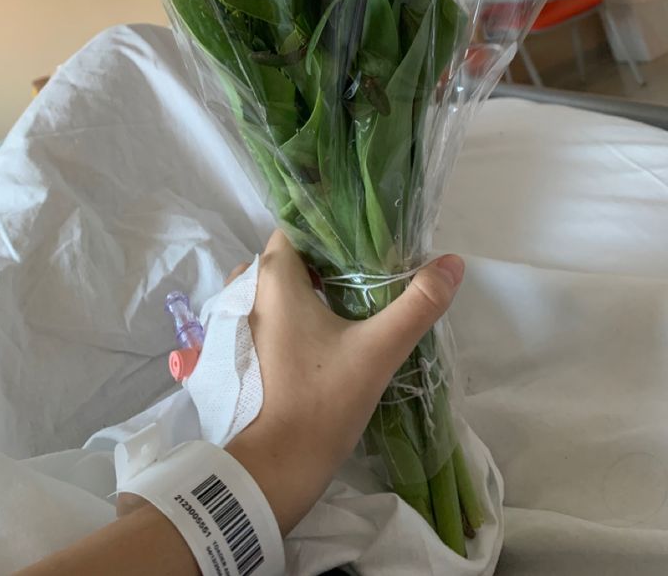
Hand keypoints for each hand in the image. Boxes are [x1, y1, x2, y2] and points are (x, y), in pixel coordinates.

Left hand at [225, 230, 463, 534]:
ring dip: (315, 288)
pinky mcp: (246, 351)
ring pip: (283, 287)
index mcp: (272, 277)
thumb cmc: (322, 400)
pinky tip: (333, 330)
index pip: (297, 227)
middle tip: (373, 270)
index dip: (331, 227)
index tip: (368, 238)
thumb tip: (452, 262)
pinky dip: (300, 313)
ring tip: (358, 298)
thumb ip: (418, 304)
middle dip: (330, 260)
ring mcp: (242, 322)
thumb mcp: (378, 350)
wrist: (276, 468)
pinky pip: (274, 314)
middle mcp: (249, 290)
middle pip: (293, 257)